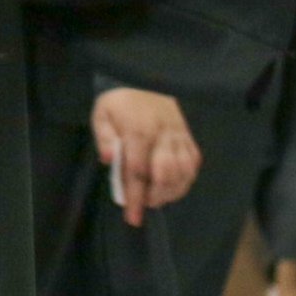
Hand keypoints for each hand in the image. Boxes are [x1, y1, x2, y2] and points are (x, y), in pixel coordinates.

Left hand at [91, 88, 201, 227]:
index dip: (136, 196)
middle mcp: (162, 134)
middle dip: (155, 195)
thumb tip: (108, 159)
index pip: (138, 169)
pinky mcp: (188, 136)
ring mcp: (179, 135)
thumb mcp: (102, 113)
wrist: (142, 78)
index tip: (133, 217)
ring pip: (183, 171)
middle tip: (143, 203)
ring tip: (157, 197)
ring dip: (171, 191)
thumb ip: (104, 136)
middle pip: (165, 174)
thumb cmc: (119, 102)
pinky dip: (186, 179)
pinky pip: (193, 163)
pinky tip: (173, 185)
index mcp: (138, 129)